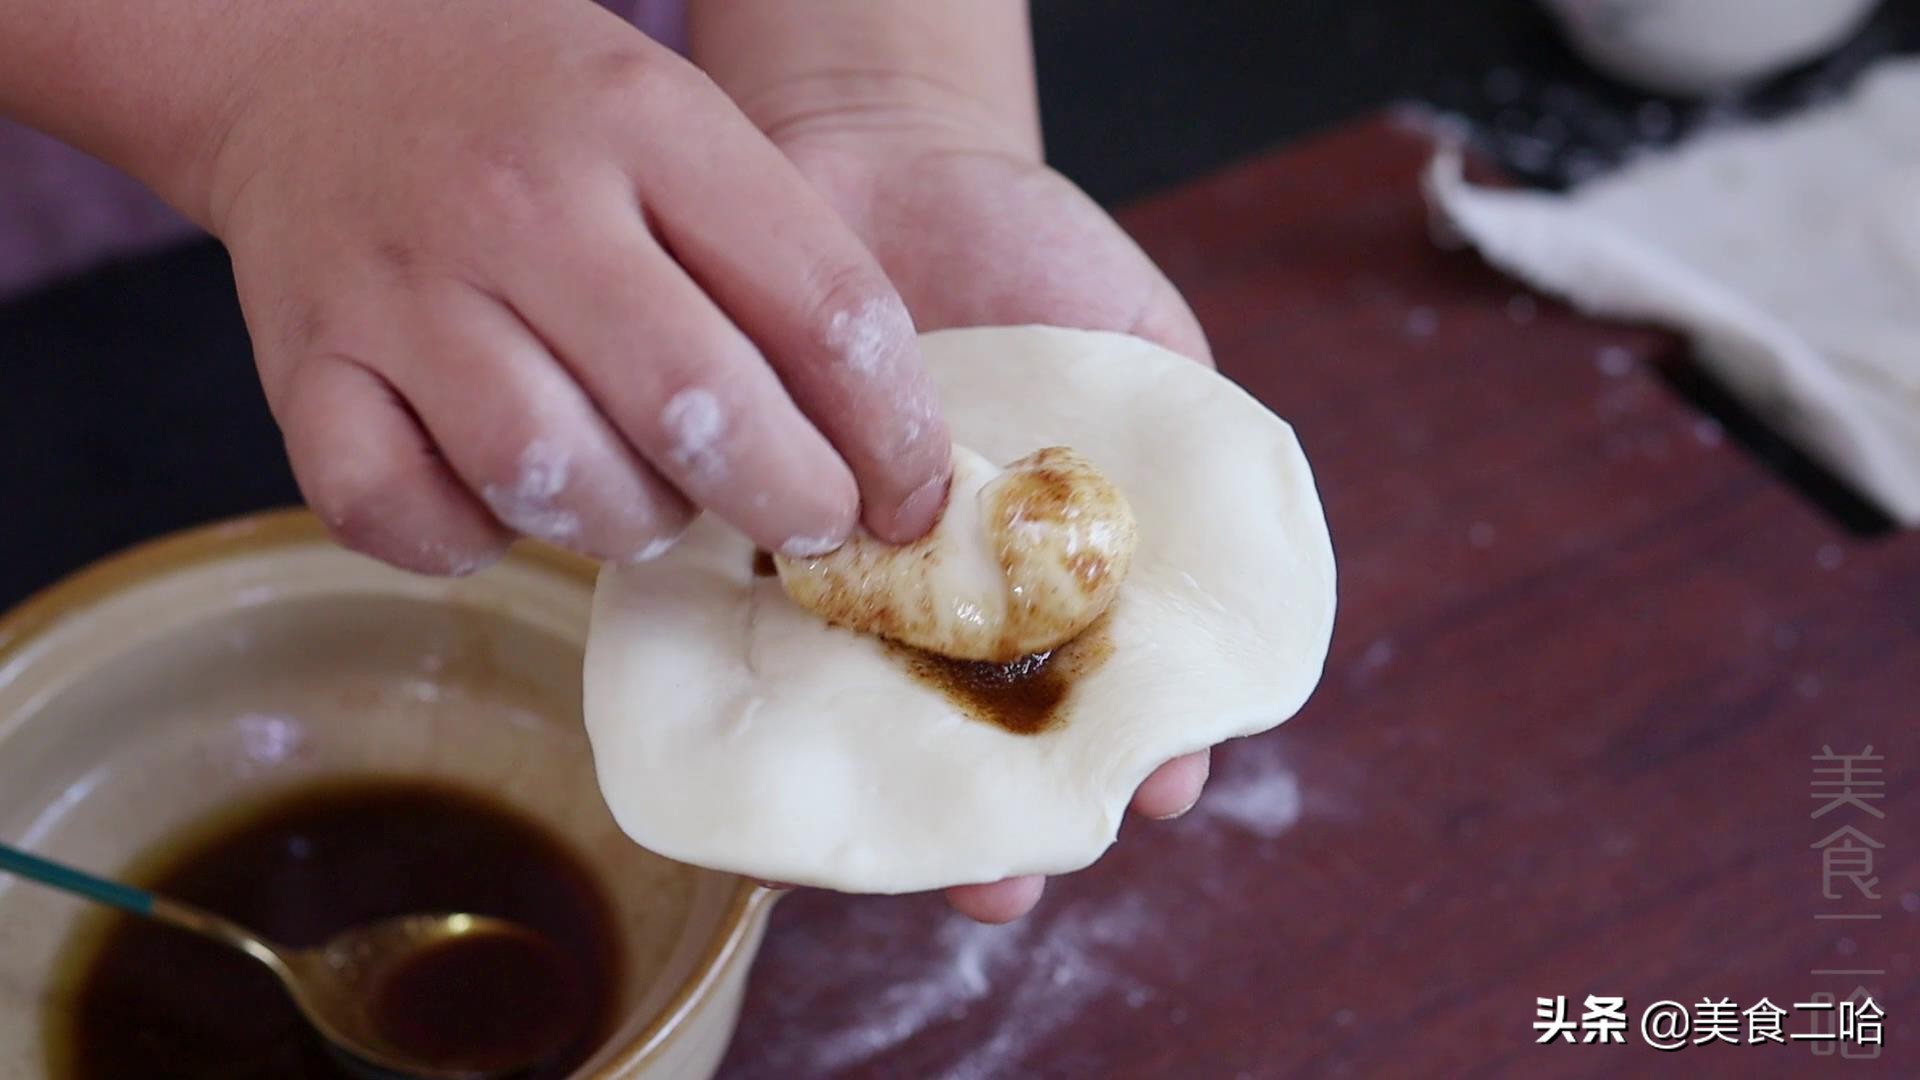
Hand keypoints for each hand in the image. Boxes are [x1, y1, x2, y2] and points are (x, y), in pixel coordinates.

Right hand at [201, 0, 951, 572]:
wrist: (317, 62)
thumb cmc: (539, 119)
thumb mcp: (678, 128)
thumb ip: (777, 263)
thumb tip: (883, 451)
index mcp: (646, 124)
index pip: (823, 308)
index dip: (893, 434)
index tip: (912, 497)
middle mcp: (518, 202)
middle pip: (695, 409)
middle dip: (789, 502)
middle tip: (812, 526)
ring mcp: (400, 289)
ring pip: (553, 477)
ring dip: (633, 522)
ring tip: (652, 494)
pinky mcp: (306, 368)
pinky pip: (403, 514)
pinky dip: (470, 538)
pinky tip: (511, 500)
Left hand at [768, 102, 1214, 922]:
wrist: (873, 170)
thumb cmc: (1029, 256)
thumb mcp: (1142, 334)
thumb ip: (1191, 435)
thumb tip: (1231, 560)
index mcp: (1063, 572)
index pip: (1117, 693)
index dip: (1146, 750)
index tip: (1159, 784)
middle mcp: (958, 604)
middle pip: (987, 745)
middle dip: (1001, 832)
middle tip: (1004, 885)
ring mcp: (853, 590)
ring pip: (870, 732)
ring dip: (881, 814)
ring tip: (889, 869)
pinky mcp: (750, 557)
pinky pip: (747, 658)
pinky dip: (755, 730)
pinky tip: (764, 794)